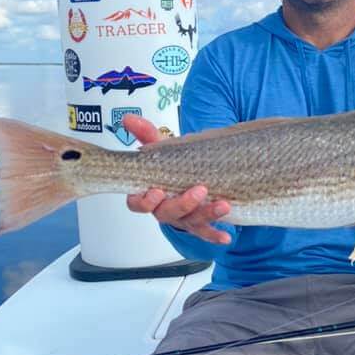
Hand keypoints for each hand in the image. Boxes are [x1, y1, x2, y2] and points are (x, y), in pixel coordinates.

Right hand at [122, 114, 231, 244]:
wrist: (190, 177)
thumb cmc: (172, 165)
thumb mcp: (160, 148)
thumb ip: (145, 133)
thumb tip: (127, 118)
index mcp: (149, 193)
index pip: (138, 203)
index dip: (145, 201)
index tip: (156, 191)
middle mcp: (164, 209)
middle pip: (166, 214)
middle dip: (183, 203)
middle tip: (199, 190)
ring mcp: (182, 219)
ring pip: (190, 222)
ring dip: (207, 215)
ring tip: (224, 204)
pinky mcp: (199, 225)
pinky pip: (206, 232)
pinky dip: (215, 235)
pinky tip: (226, 236)